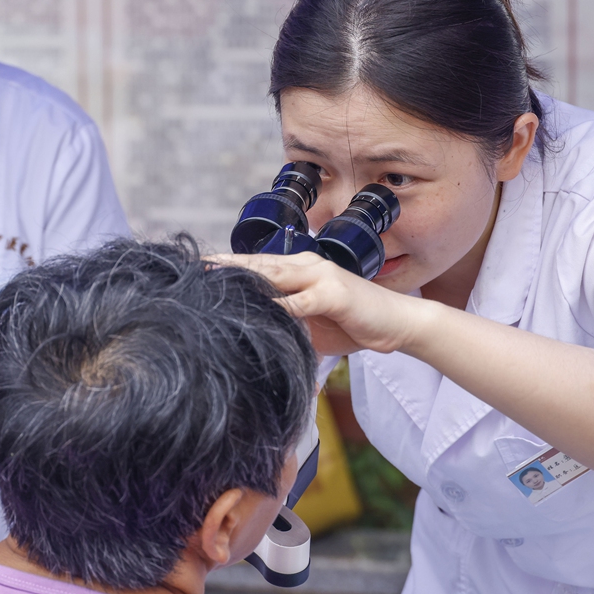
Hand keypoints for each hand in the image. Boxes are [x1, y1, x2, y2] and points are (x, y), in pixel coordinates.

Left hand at [208, 252, 429, 355]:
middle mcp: (307, 266)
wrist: (398, 324)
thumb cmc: (353, 323)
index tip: (198, 268)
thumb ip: (286, 320)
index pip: (258, 266)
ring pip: (274, 274)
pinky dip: (279, 305)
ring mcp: (321, 277)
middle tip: (195, 267)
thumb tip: (256, 329)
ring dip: (244, 276)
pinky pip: (300, 301)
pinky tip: (260, 308)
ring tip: (215, 278)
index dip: (228, 266)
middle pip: (259, 265)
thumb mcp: (312, 323)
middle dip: (226, 266)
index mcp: (300, 269)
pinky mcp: (334, 295)